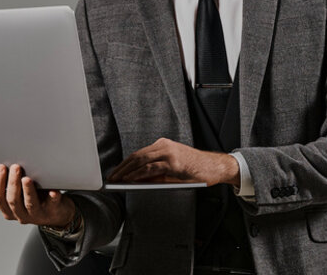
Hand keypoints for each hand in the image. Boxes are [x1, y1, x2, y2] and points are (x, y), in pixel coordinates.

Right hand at [0, 164, 75, 227]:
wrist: (58, 215)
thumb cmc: (33, 202)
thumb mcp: (14, 200)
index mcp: (9, 211)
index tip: (0, 167)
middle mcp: (22, 214)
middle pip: (13, 200)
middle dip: (12, 183)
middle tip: (15, 167)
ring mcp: (38, 214)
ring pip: (30, 203)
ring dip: (27, 190)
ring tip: (26, 178)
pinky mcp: (54, 210)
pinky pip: (53, 204)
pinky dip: (52, 197)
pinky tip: (52, 190)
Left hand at [108, 138, 239, 186]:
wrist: (216, 167)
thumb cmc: (196, 169)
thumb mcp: (173, 168)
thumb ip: (157, 171)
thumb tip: (137, 180)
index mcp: (164, 145)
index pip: (139, 153)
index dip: (125, 163)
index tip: (115, 172)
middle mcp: (165, 146)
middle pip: (137, 156)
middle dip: (122, 167)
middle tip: (111, 177)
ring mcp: (169, 153)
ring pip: (141, 160)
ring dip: (126, 171)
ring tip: (117, 180)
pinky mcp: (173, 162)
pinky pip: (151, 168)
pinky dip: (138, 174)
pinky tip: (130, 181)